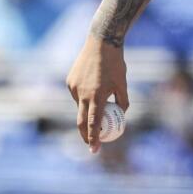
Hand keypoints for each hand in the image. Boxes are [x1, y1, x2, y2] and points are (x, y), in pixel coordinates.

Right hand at [66, 37, 129, 153]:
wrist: (101, 43)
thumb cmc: (116, 65)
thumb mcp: (123, 85)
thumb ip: (122, 102)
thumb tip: (121, 115)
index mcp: (97, 96)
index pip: (93, 123)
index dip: (93, 138)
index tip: (94, 150)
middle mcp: (82, 94)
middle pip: (81, 121)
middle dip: (84, 135)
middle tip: (90, 143)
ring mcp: (74, 87)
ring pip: (80, 105)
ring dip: (88, 109)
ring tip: (99, 96)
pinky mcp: (69, 81)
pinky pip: (77, 94)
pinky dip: (84, 96)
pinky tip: (93, 84)